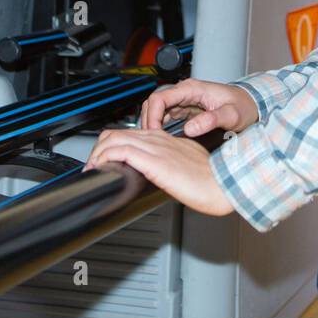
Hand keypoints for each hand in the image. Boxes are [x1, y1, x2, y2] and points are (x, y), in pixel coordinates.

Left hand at [82, 128, 235, 217]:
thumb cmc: (212, 180)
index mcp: (166, 139)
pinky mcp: (153, 160)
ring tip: (93, 169)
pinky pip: (120, 151)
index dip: (111, 146)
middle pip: (116, 133)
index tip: (104, 162)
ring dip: (98, 154)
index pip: (129, 134)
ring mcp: (155, 148)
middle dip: (99, 149)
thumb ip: (171, 164)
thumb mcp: (188, 166)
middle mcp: (158, 139)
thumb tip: (159, 175)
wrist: (224, 184)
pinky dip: (104, 158)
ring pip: (114, 139)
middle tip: (94, 166)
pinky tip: (101, 169)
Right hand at [139, 78, 258, 135]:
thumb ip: (211, 120)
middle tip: (150, 142)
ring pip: (158, 109)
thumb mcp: (231, 115)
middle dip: (148, 121)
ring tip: (154, 143)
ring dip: (153, 124)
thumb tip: (189, 129)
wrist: (252, 104)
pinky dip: (160, 126)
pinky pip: (166, 115)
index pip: (159, 97)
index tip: (153, 134)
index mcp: (192, 88)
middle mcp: (185, 91)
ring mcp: (184, 99)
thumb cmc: (244, 106)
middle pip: (154, 102)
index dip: (151, 115)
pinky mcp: (186, 108)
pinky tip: (162, 139)